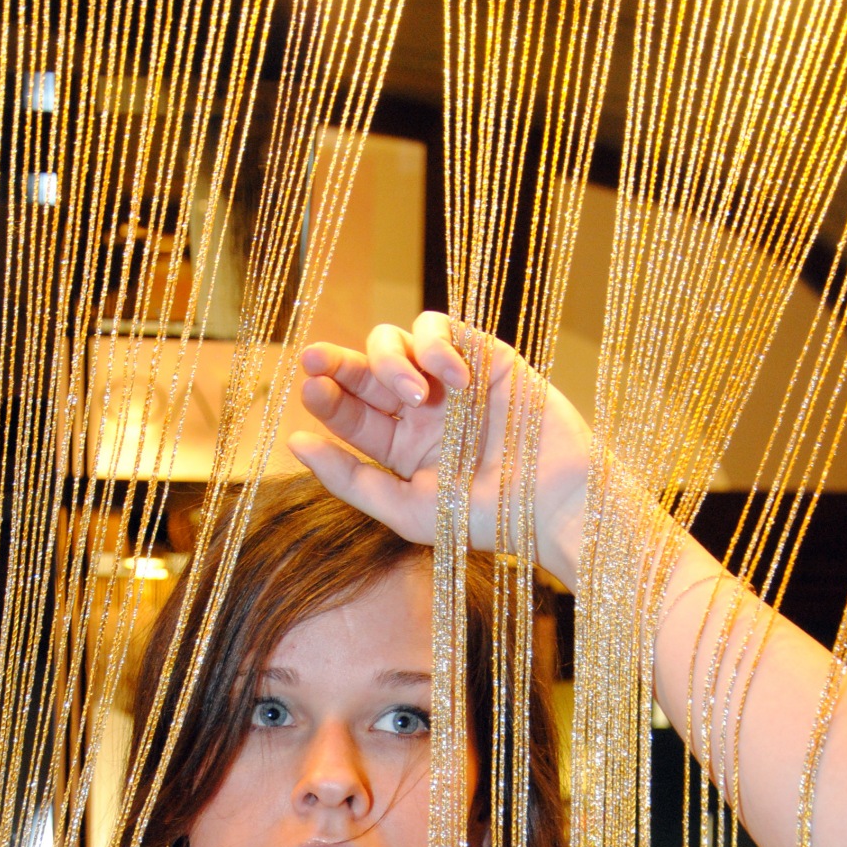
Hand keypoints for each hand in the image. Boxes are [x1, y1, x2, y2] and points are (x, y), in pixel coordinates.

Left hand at [287, 311, 594, 582]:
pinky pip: (442, 329)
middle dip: (337, 362)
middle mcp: (421, 410)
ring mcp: (450, 380)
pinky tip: (453, 377)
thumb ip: (350, 479)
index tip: (310, 391)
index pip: (351, 415)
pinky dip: (438, 345)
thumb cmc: (481, 518)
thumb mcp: (405, 508)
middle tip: (314, 360)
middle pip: (365, 370)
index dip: (326, 398)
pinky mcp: (481, 354)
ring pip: (397, 340)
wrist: (551, 503)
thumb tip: (295, 441)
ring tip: (413, 394)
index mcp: (400, 448)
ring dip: (392, 360)